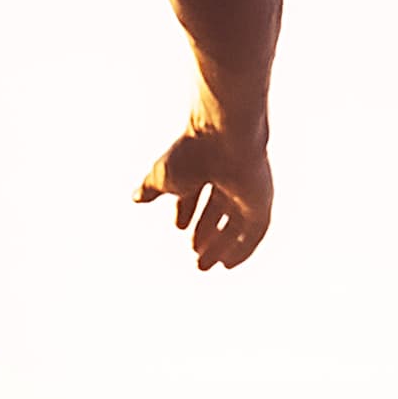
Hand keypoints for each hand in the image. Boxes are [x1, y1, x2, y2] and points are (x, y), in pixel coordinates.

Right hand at [135, 113, 273, 269]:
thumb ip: (151, 188)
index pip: (197, 192)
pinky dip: (243, 248)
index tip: (179, 228)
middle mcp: (229, 177)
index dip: (187, 210)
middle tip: (195, 258)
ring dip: (221, 246)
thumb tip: (136, 198)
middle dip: (207, 234)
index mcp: (206, 166)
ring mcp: (248, 188)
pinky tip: (228, 264)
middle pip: (219, 210)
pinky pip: (256, 231)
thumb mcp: (163, 175)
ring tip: (204, 266)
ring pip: (236, 223)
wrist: (224, 132)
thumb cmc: (193, 149)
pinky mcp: (262, 198)